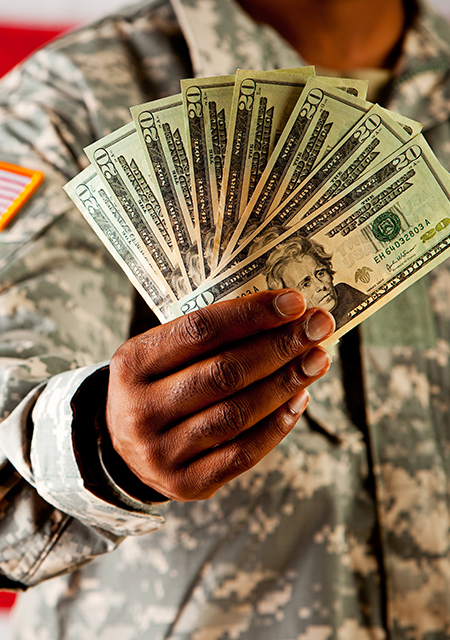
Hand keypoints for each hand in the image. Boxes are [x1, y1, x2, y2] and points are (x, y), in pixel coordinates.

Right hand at [106, 290, 334, 501]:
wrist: (125, 450)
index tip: (295, 302)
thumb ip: (210, 337)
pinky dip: (277, 425)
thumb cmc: (158, 386)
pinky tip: (299, 399)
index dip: (252, 314)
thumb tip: (284, 316)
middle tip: (319, 327)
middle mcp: (141, 409)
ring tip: (317, 360)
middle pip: (223, 373)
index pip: (200, 331)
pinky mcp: (185, 483)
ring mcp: (161, 452)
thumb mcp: (161, 354)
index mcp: (132, 363)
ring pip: (237, 414)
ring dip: (285, 384)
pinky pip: (242, 454)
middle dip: (279, 347)